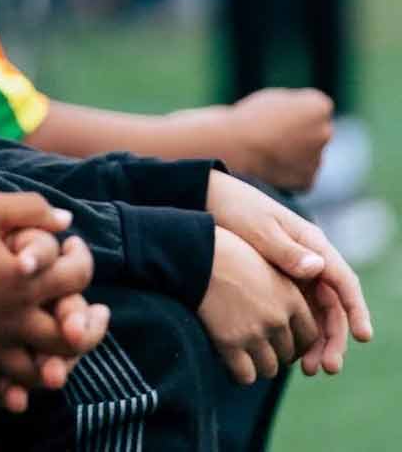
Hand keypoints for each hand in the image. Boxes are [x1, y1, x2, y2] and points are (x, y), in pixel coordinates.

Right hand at [0, 193, 102, 383]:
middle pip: (70, 337)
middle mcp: (13, 318)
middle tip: (96, 313)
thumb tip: (66, 220)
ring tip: (63, 350)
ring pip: (38, 370)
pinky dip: (8, 395)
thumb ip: (29, 208)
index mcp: (23, 281)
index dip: (84, 259)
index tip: (75, 247)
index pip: (76, 277)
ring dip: (59, 364)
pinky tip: (19, 394)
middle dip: (90, 325)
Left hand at [207, 170, 372, 370]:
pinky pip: (297, 314)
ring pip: (316, 315)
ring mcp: (296, 275)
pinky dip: (298, 335)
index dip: (356, 310)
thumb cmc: (235, 209)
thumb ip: (285, 250)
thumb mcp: (258, 228)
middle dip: (334, 338)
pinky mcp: (279, 284)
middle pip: (333, 306)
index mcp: (313, 245)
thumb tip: (318, 268)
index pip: (344, 281)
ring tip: (308, 369)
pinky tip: (290, 357)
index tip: (361, 336)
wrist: (207, 199)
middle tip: (327, 367)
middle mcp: (311, 262)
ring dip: (317, 343)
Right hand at [227, 88, 333, 189]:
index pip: (316, 109)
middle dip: (299, 134)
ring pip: (309, 155)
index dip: (293, 112)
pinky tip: (270, 165)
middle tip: (270, 135)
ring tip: (265, 151)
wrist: (231, 147)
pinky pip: (301, 174)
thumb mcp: (276, 99)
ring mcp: (318, 159)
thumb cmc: (248, 118)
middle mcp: (325, 132)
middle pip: (316, 132)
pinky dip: (289, 172)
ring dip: (294, 154)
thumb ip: (298, 109)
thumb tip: (309, 123)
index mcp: (320, 107)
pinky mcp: (307, 181)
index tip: (274, 115)